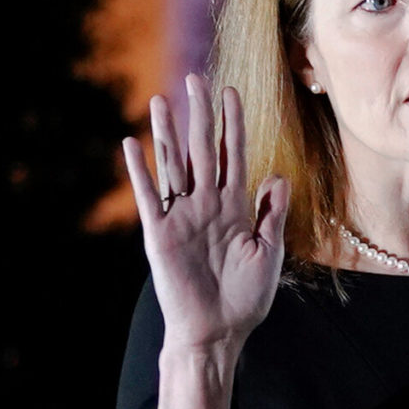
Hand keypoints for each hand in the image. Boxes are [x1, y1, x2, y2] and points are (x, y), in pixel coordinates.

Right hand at [122, 74, 291, 353]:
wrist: (219, 331)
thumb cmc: (247, 296)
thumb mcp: (269, 251)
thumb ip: (271, 213)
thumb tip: (278, 175)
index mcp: (234, 207)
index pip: (233, 155)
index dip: (233, 124)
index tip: (233, 92)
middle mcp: (206, 205)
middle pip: (202, 150)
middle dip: (201, 115)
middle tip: (197, 78)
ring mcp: (182, 216)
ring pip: (174, 165)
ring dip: (167, 133)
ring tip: (162, 100)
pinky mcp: (159, 234)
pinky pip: (149, 196)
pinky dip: (140, 170)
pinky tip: (131, 143)